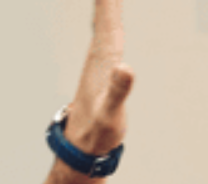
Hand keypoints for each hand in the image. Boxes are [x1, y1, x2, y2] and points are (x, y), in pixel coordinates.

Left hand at [63, 0, 134, 154]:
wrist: (81, 145)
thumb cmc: (96, 132)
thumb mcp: (109, 114)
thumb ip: (117, 91)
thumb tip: (126, 68)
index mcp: (102, 59)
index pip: (106, 21)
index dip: (108, 1)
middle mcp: (98, 56)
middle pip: (105, 16)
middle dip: (108, 0)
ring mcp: (99, 62)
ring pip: (104, 24)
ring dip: (107, 6)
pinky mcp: (103, 69)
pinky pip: (107, 38)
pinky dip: (109, 23)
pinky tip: (110, 21)